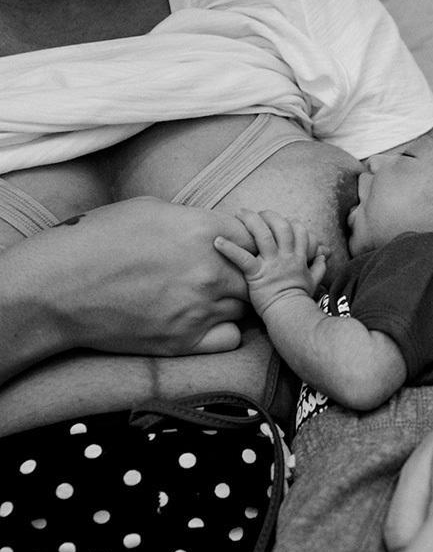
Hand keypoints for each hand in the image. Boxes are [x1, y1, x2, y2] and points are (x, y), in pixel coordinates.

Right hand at [2, 198, 256, 370]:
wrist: (58, 288)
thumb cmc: (97, 240)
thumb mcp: (150, 210)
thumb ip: (194, 219)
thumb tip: (216, 227)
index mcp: (204, 231)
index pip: (255, 238)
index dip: (249, 244)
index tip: (237, 249)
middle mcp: (210, 270)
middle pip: (256, 275)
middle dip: (246, 274)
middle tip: (225, 276)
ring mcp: (200, 308)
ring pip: (244, 307)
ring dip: (232, 302)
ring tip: (206, 297)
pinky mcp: (185, 341)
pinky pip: (232, 338)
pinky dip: (225, 331)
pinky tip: (206, 322)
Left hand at [214, 209, 327, 316]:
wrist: (290, 315)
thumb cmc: (299, 299)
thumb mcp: (314, 281)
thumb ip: (319, 267)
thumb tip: (323, 257)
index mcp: (298, 258)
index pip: (299, 231)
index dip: (291, 222)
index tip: (283, 219)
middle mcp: (286, 257)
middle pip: (280, 227)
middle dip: (269, 216)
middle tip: (257, 213)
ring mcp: (271, 264)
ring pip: (263, 236)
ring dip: (251, 221)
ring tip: (240, 213)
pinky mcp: (257, 274)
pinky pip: (242, 258)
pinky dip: (229, 249)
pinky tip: (217, 241)